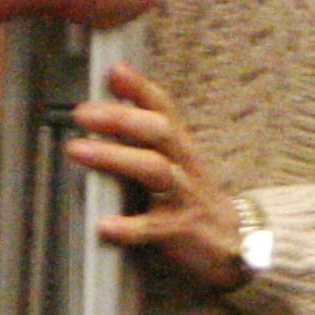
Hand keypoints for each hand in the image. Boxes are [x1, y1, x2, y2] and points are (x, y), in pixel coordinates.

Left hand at [71, 65, 249, 291]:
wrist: (237, 244)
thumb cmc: (192, 198)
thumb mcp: (177, 161)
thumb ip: (146, 137)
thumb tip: (104, 108)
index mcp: (180, 146)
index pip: (164, 107)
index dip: (140, 87)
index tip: (114, 70)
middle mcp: (184, 165)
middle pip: (158, 131)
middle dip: (120, 117)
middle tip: (82, 112)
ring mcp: (184, 196)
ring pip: (154, 169)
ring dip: (115, 157)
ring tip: (77, 150)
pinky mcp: (181, 231)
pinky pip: (154, 227)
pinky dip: (129, 227)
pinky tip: (105, 225)